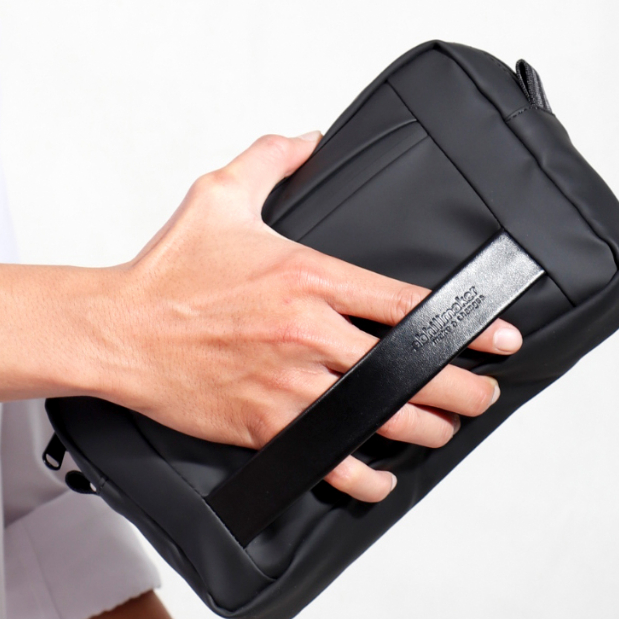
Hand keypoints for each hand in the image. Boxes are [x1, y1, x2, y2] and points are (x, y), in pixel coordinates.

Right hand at [0, 133, 520, 504]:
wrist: (118, 330)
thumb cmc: (167, 273)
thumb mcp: (219, 195)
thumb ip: (270, 160)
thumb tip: (306, 138)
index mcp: (309, 277)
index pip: (407, 304)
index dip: (464, 323)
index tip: (500, 336)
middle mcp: (309, 333)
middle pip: (408, 368)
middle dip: (459, 386)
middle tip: (481, 393)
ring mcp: (289, 384)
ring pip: (379, 415)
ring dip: (424, 426)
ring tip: (444, 426)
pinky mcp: (264, 424)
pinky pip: (327, 457)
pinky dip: (359, 475)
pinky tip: (378, 479)